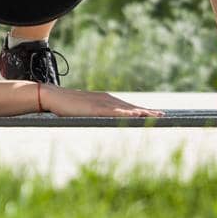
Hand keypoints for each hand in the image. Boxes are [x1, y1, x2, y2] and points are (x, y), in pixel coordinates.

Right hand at [43, 88, 165, 118]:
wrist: (53, 96)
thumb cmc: (68, 105)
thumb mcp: (87, 110)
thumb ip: (98, 113)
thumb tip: (106, 120)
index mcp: (106, 101)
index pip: (129, 107)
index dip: (143, 111)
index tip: (156, 114)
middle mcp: (107, 100)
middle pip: (131, 107)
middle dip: (147, 112)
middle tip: (163, 116)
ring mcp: (101, 103)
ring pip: (125, 109)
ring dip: (140, 112)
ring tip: (154, 116)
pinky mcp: (94, 107)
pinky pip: (112, 111)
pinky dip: (124, 114)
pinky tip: (134, 116)